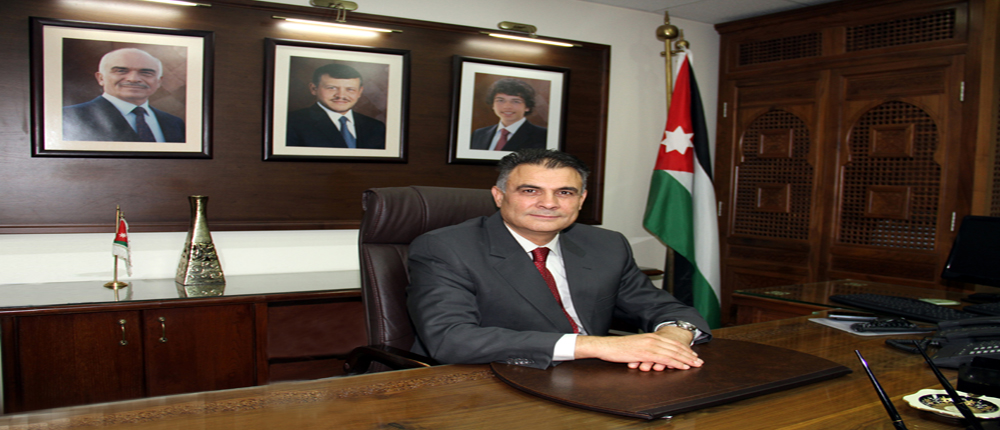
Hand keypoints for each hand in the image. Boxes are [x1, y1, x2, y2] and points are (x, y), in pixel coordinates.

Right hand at [574, 326, 703, 371]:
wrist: (606, 347)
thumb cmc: (618, 349)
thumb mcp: (634, 347)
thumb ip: (646, 350)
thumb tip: (653, 356)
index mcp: (650, 337)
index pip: (671, 342)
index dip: (684, 349)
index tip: (693, 354)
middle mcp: (652, 339)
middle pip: (675, 347)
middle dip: (689, 354)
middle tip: (699, 361)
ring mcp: (650, 345)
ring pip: (673, 352)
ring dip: (686, 359)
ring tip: (695, 364)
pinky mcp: (646, 353)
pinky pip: (665, 358)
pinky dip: (676, 363)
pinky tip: (683, 367)